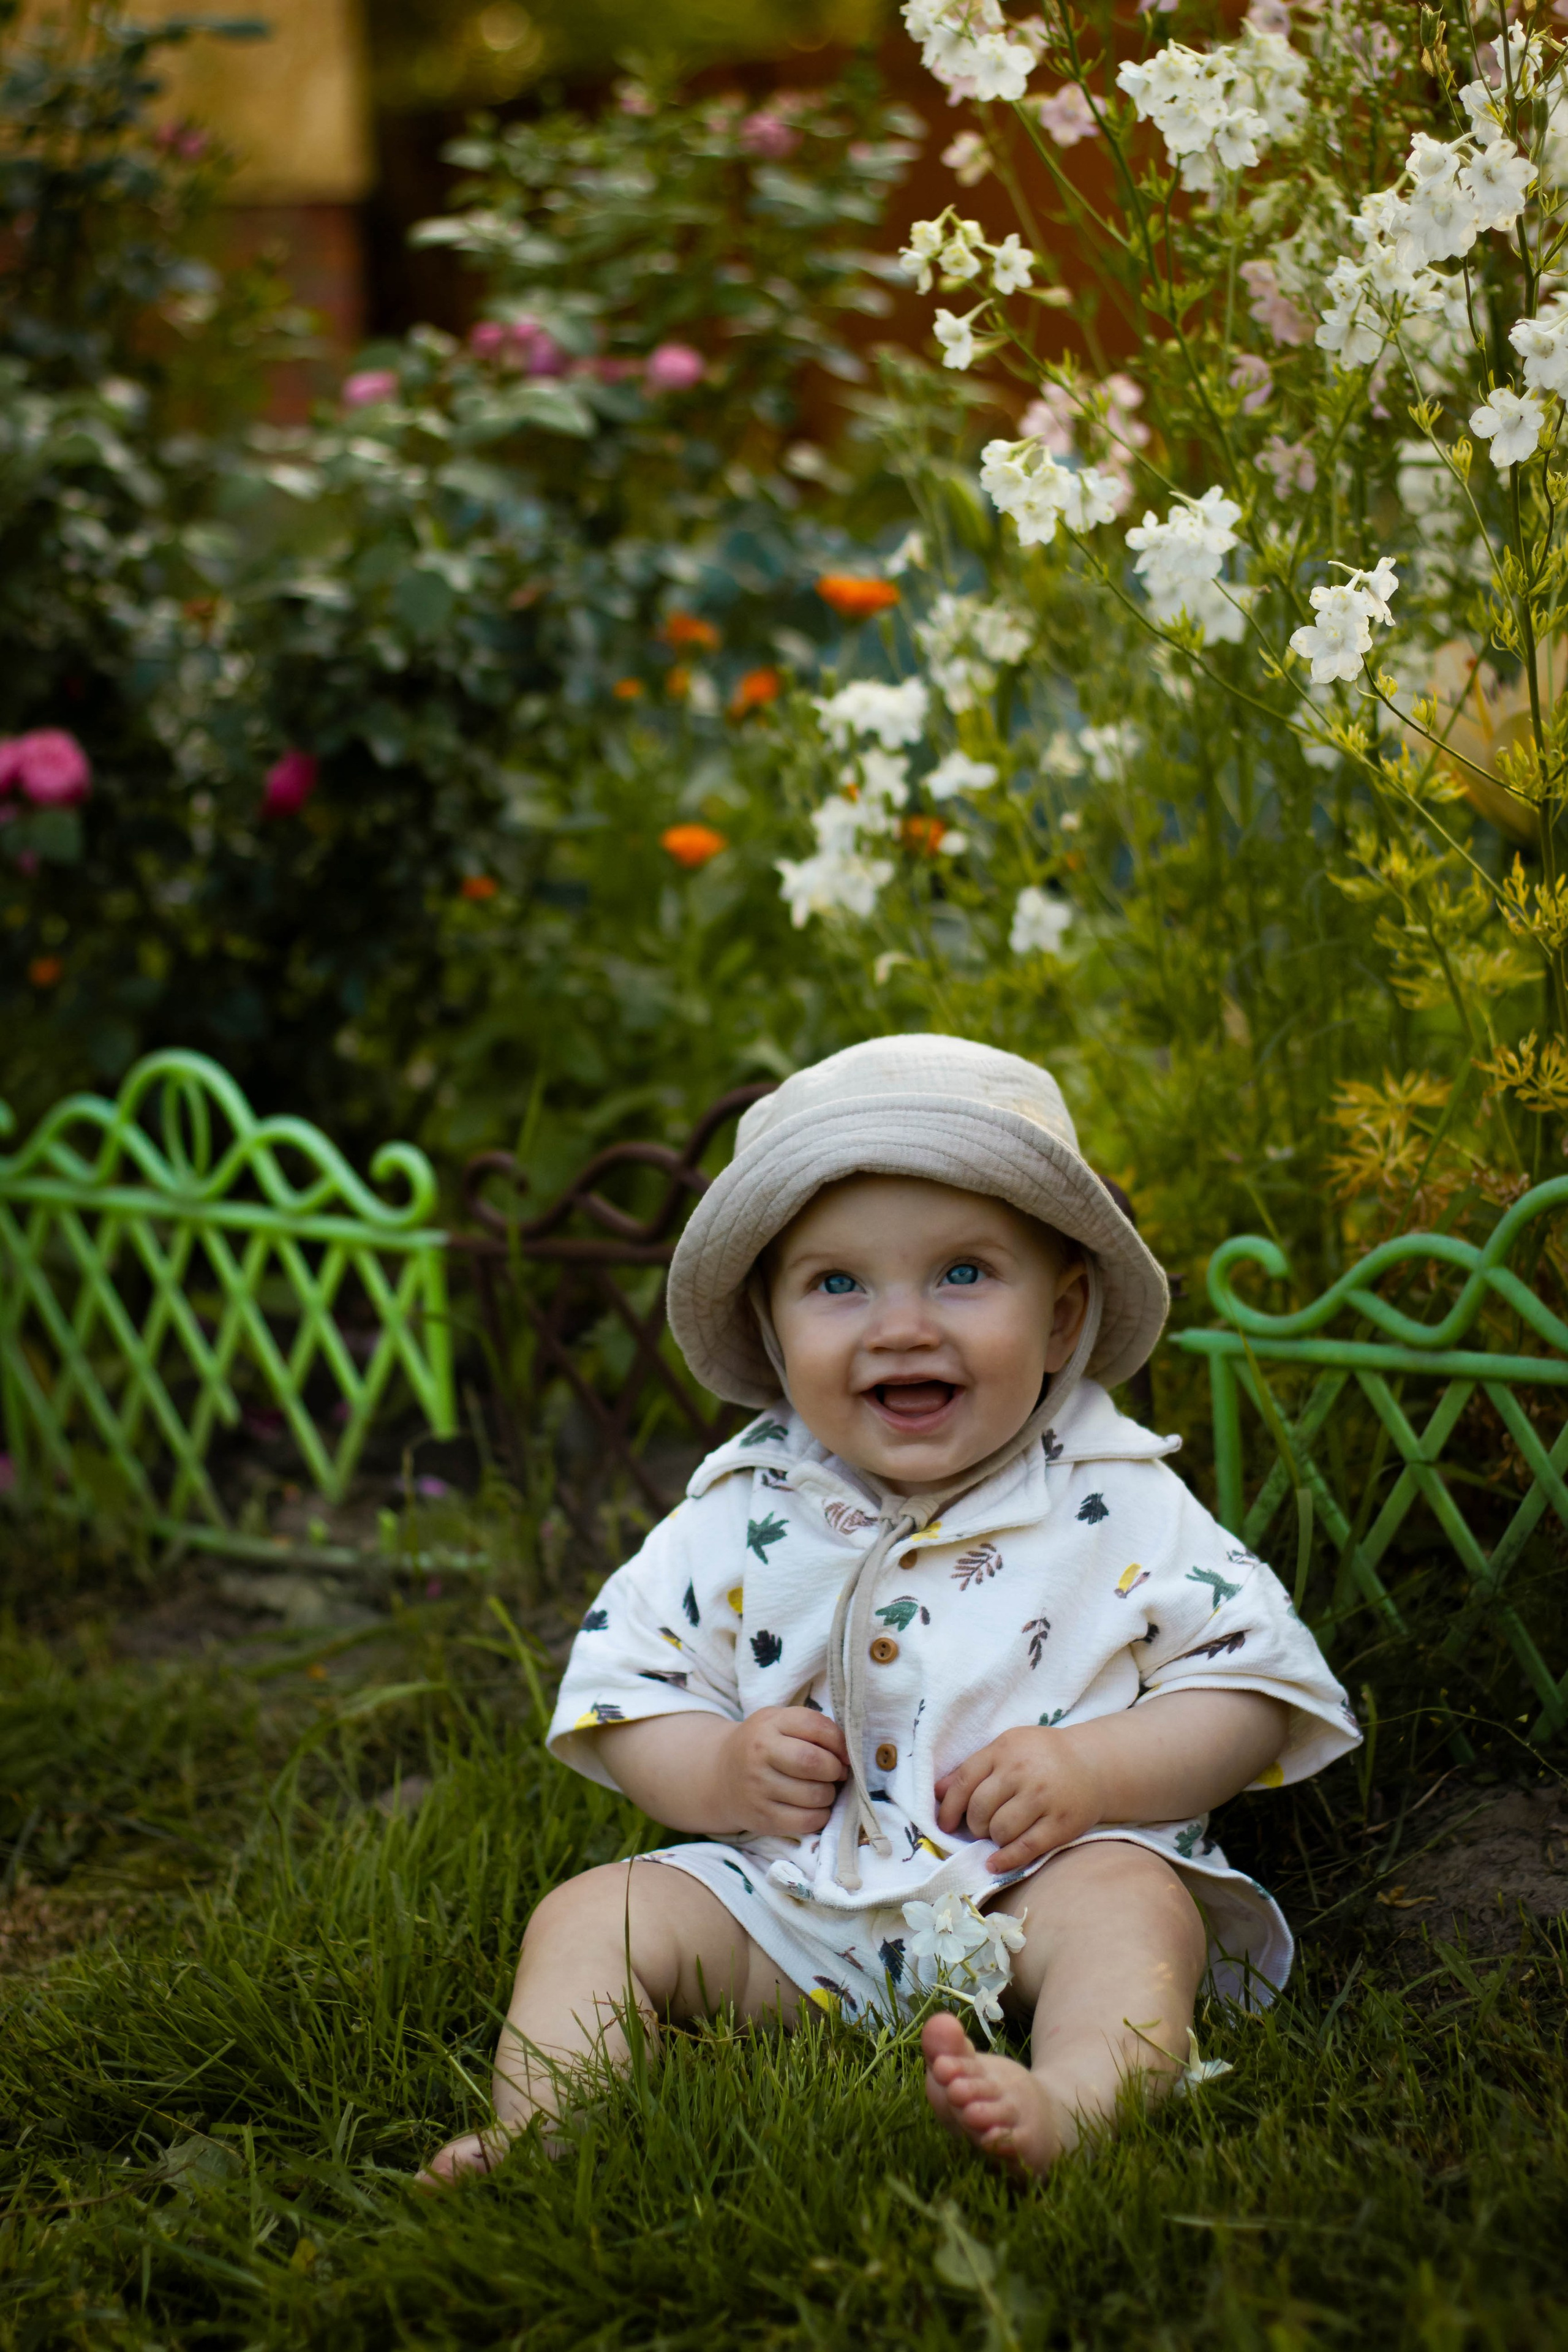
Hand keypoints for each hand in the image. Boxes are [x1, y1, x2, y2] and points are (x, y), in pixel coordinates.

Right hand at [719, 1707, 848, 1838]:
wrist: (720, 1775)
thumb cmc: (762, 1745)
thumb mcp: (779, 1723)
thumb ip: (812, 1728)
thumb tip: (848, 1755)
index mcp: (768, 1724)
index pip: (815, 1727)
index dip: (839, 1742)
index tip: (843, 1753)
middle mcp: (759, 1754)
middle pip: (814, 1762)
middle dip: (835, 1770)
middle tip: (836, 1773)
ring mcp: (758, 1789)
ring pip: (815, 1795)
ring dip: (829, 1794)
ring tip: (822, 1789)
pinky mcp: (762, 1819)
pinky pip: (807, 1822)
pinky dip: (820, 1816)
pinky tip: (813, 1807)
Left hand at [935, 1726, 1103, 1872]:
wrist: (1094, 1764)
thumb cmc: (1042, 1756)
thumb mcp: (1007, 1750)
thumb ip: (973, 1768)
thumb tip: (936, 1791)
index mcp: (1005, 1750)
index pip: (965, 1781)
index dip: (948, 1807)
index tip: (943, 1824)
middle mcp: (1022, 1771)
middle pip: (980, 1809)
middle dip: (973, 1825)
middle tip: (980, 1827)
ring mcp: (1043, 1797)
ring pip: (1000, 1830)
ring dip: (992, 1838)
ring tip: (998, 1834)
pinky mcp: (1060, 1823)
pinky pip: (1025, 1848)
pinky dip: (1005, 1860)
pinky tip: (994, 1863)